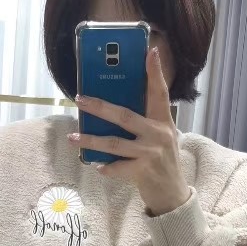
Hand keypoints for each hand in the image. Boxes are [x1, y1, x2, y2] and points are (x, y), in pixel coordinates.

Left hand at [68, 47, 190, 216]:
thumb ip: (144, 123)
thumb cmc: (161, 161)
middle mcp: (159, 134)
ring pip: (114, 143)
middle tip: (80, 98)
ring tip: (73, 137)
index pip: (159, 92)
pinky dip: (106, 168)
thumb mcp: (160, 137)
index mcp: (163, 122)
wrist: (173, 194)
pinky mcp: (143, 171)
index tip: (150, 52)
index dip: (155, 72)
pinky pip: (117, 167)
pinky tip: (96, 166)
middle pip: (125, 116)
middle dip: (100, 107)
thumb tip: (112, 109)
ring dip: (91, 141)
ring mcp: (151, 153)